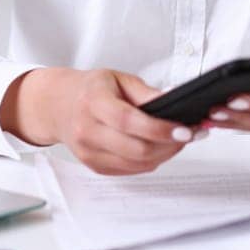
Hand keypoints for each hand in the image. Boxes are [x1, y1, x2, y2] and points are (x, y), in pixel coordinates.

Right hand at [1, 67, 204, 175]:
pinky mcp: (94, 166)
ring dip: (164, 155)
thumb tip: (174, 102)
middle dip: (169, 145)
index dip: (159, 129)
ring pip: (136, 164)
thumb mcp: (118, 79)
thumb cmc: (92, 89)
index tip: (185, 130)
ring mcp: (89, 152)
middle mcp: (87, 131)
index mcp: (93, 102)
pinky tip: (161, 148)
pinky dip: (151, 161)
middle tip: (190, 134)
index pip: (129, 121)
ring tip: (179, 140)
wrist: (59, 106)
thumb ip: (146, 93)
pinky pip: (130, 170)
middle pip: (135, 149)